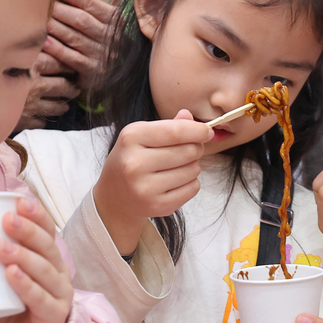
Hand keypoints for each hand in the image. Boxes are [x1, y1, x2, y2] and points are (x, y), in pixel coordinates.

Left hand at [0, 195, 72, 322]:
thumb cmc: (5, 304)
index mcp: (47, 257)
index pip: (47, 230)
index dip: (36, 214)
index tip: (18, 201)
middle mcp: (58, 271)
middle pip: (47, 246)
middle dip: (28, 230)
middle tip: (6, 219)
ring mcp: (60, 294)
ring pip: (45, 270)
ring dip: (23, 255)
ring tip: (0, 247)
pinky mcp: (54, 316)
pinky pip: (41, 298)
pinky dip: (26, 286)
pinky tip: (12, 275)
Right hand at [17, 51, 80, 130]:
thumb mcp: (8, 55)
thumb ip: (29, 52)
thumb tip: (45, 45)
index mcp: (32, 66)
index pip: (58, 64)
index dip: (67, 66)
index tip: (73, 68)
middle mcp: (34, 85)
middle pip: (62, 86)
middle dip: (71, 88)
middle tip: (75, 89)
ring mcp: (31, 104)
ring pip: (56, 106)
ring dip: (62, 106)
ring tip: (65, 106)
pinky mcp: (24, 120)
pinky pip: (40, 122)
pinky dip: (43, 120)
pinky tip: (43, 118)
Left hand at [46, 0, 135, 89]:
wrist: (114, 71)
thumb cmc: (109, 34)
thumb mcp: (115, 11)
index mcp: (116, 19)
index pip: (91, 3)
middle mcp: (110, 37)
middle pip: (80, 19)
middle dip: (58, 9)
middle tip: (39, 0)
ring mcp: (101, 55)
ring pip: (74, 37)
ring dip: (54, 27)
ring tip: (38, 18)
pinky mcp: (92, 71)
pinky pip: (72, 58)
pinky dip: (57, 50)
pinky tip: (44, 42)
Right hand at [93, 109, 211, 253]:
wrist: (114, 195)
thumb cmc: (133, 158)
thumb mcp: (142, 135)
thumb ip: (169, 126)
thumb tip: (191, 117)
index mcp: (131, 138)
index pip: (176, 131)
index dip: (198, 130)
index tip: (207, 131)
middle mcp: (135, 164)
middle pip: (189, 151)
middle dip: (195, 148)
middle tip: (188, 150)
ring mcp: (145, 188)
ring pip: (193, 170)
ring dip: (192, 166)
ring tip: (176, 167)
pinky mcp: (158, 206)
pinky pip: (193, 188)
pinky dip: (191, 182)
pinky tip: (175, 181)